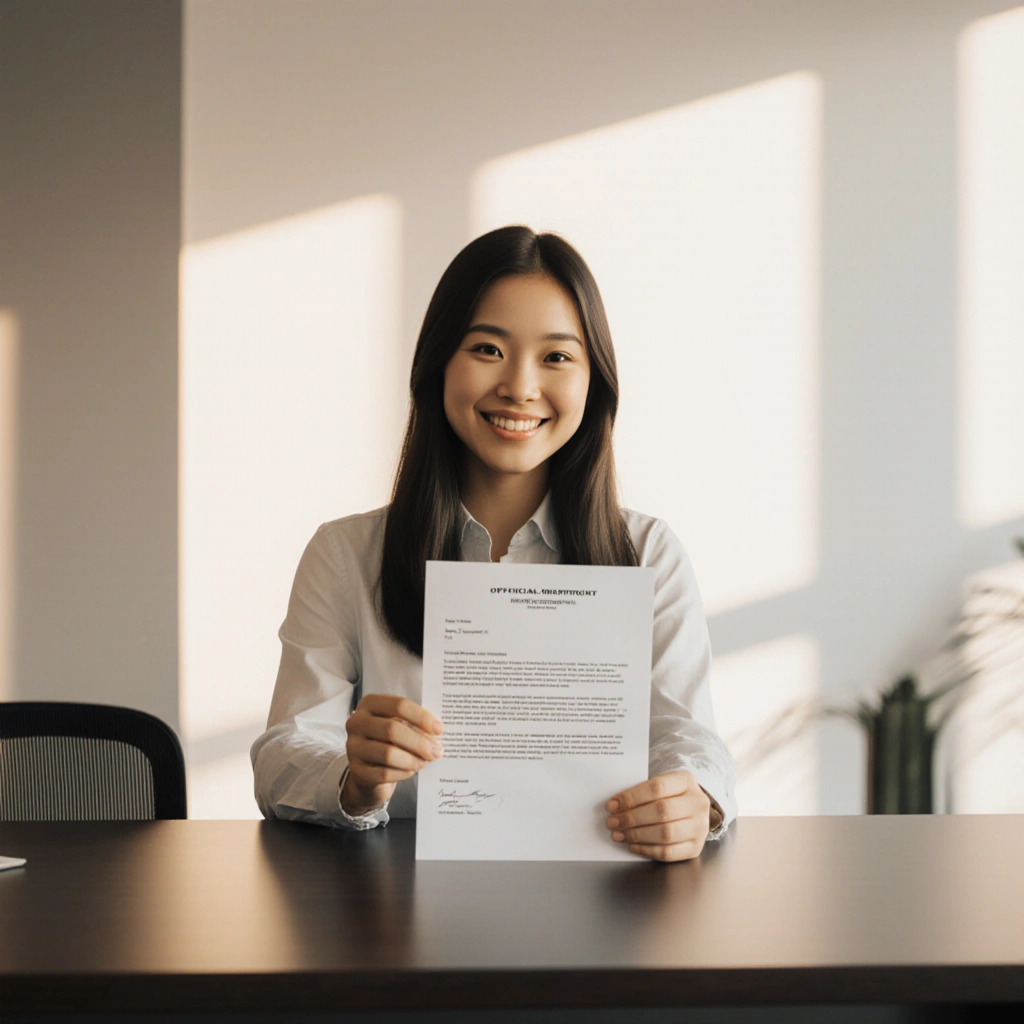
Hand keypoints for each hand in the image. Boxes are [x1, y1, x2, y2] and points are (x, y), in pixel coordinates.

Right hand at [342, 695, 442, 815]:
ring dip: (413, 759)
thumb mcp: (400, 726)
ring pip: (389, 753)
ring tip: (425, 762)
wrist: (368, 769)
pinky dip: (403, 772)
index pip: (398, 705)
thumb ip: (415, 725)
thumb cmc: (388, 741)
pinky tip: (411, 770)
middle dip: (419, 742)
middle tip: (436, 751)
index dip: (422, 717)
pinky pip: (384, 773)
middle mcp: (356, 722)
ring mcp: (353, 747)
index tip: (439, 729)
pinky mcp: (356, 770)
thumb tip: (435, 733)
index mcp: (370, 704)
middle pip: (393, 729)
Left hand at [605, 770, 715, 862]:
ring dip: (637, 835)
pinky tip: (633, 846)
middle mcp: (698, 803)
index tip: (612, 805)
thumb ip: (642, 792)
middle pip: (661, 811)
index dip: (631, 797)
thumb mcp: (662, 784)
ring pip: (665, 833)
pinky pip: (668, 853)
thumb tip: (615, 806)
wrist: (693, 810)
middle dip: (632, 818)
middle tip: (613, 822)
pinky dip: (647, 850)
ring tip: (619, 834)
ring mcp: (700, 827)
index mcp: (686, 781)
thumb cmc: (670, 795)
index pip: (656, 788)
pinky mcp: (696, 848)